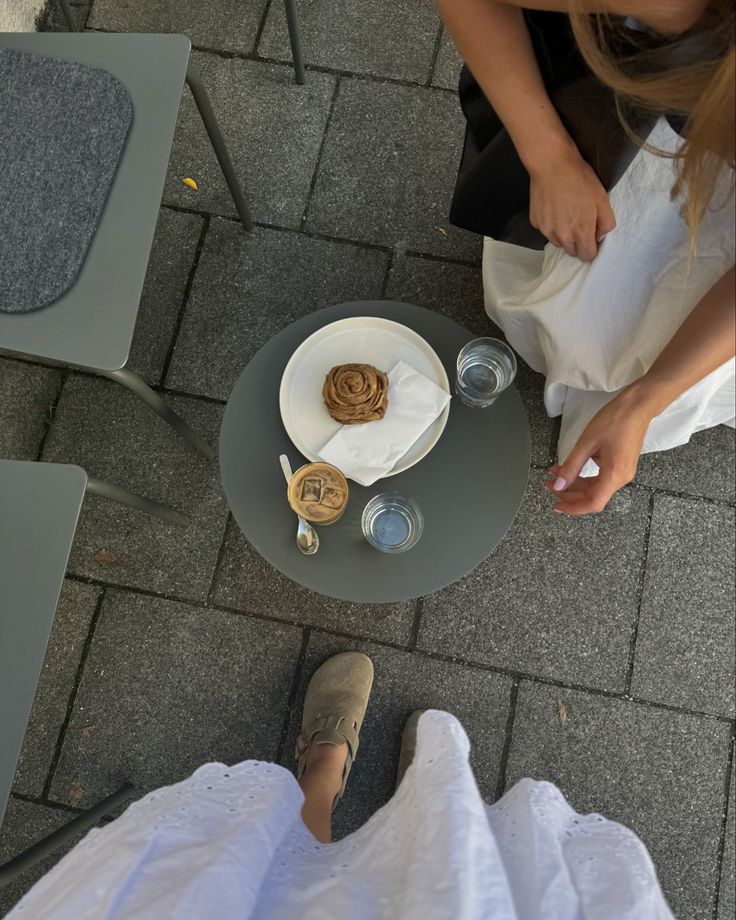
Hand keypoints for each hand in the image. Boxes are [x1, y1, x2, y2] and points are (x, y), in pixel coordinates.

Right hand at [528, 146, 615, 262]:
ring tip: (566, 213)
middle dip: (578, 242)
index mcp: (581, 232)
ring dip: (564, 234)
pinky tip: (554, 208)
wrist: (552, 165)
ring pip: (558, 242)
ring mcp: (546, 230)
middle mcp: (562, 236)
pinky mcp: (536, 222)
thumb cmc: (579, 179)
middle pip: (572, 251)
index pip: (587, 256)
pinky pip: (546, 230)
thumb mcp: (602, 199)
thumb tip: (599, 236)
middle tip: (580, 221)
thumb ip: (606, 223)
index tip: (593, 238)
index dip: (592, 248)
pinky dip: (551, 224)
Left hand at [544, 389, 652, 514]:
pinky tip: (570, 469)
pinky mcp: (622, 465)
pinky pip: (601, 478)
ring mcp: (624, 472)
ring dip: (575, 485)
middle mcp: (622, 478)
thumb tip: (559, 485)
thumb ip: (571, 467)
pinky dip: (584, 477)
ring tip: (556, 475)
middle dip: (569, 494)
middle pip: (593, 497)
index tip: (556, 506)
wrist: (638, 406)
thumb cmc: (615, 420)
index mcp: (615, 475)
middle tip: (550, 484)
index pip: (593, 503)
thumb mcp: (587, 443)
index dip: (573, 508)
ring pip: (595, 488)